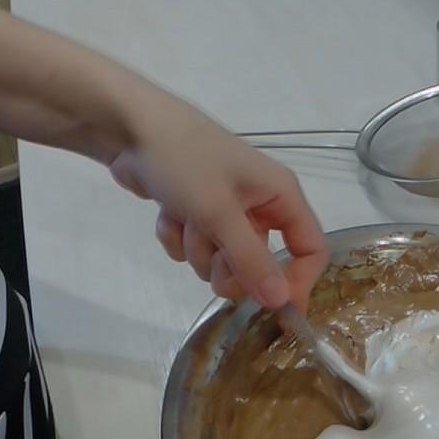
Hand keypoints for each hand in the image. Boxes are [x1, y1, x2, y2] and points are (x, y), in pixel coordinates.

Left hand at [108, 96, 326, 308]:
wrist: (127, 126)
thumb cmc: (184, 161)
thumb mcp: (219, 213)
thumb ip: (252, 260)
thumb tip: (282, 302)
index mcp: (280, 195)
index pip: (310, 249)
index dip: (296, 282)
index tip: (274, 312)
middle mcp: (259, 203)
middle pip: (260, 262)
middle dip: (231, 267)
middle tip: (210, 264)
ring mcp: (226, 207)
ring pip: (221, 258)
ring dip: (198, 249)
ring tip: (183, 218)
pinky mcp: (194, 210)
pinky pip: (195, 246)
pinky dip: (179, 237)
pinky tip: (167, 214)